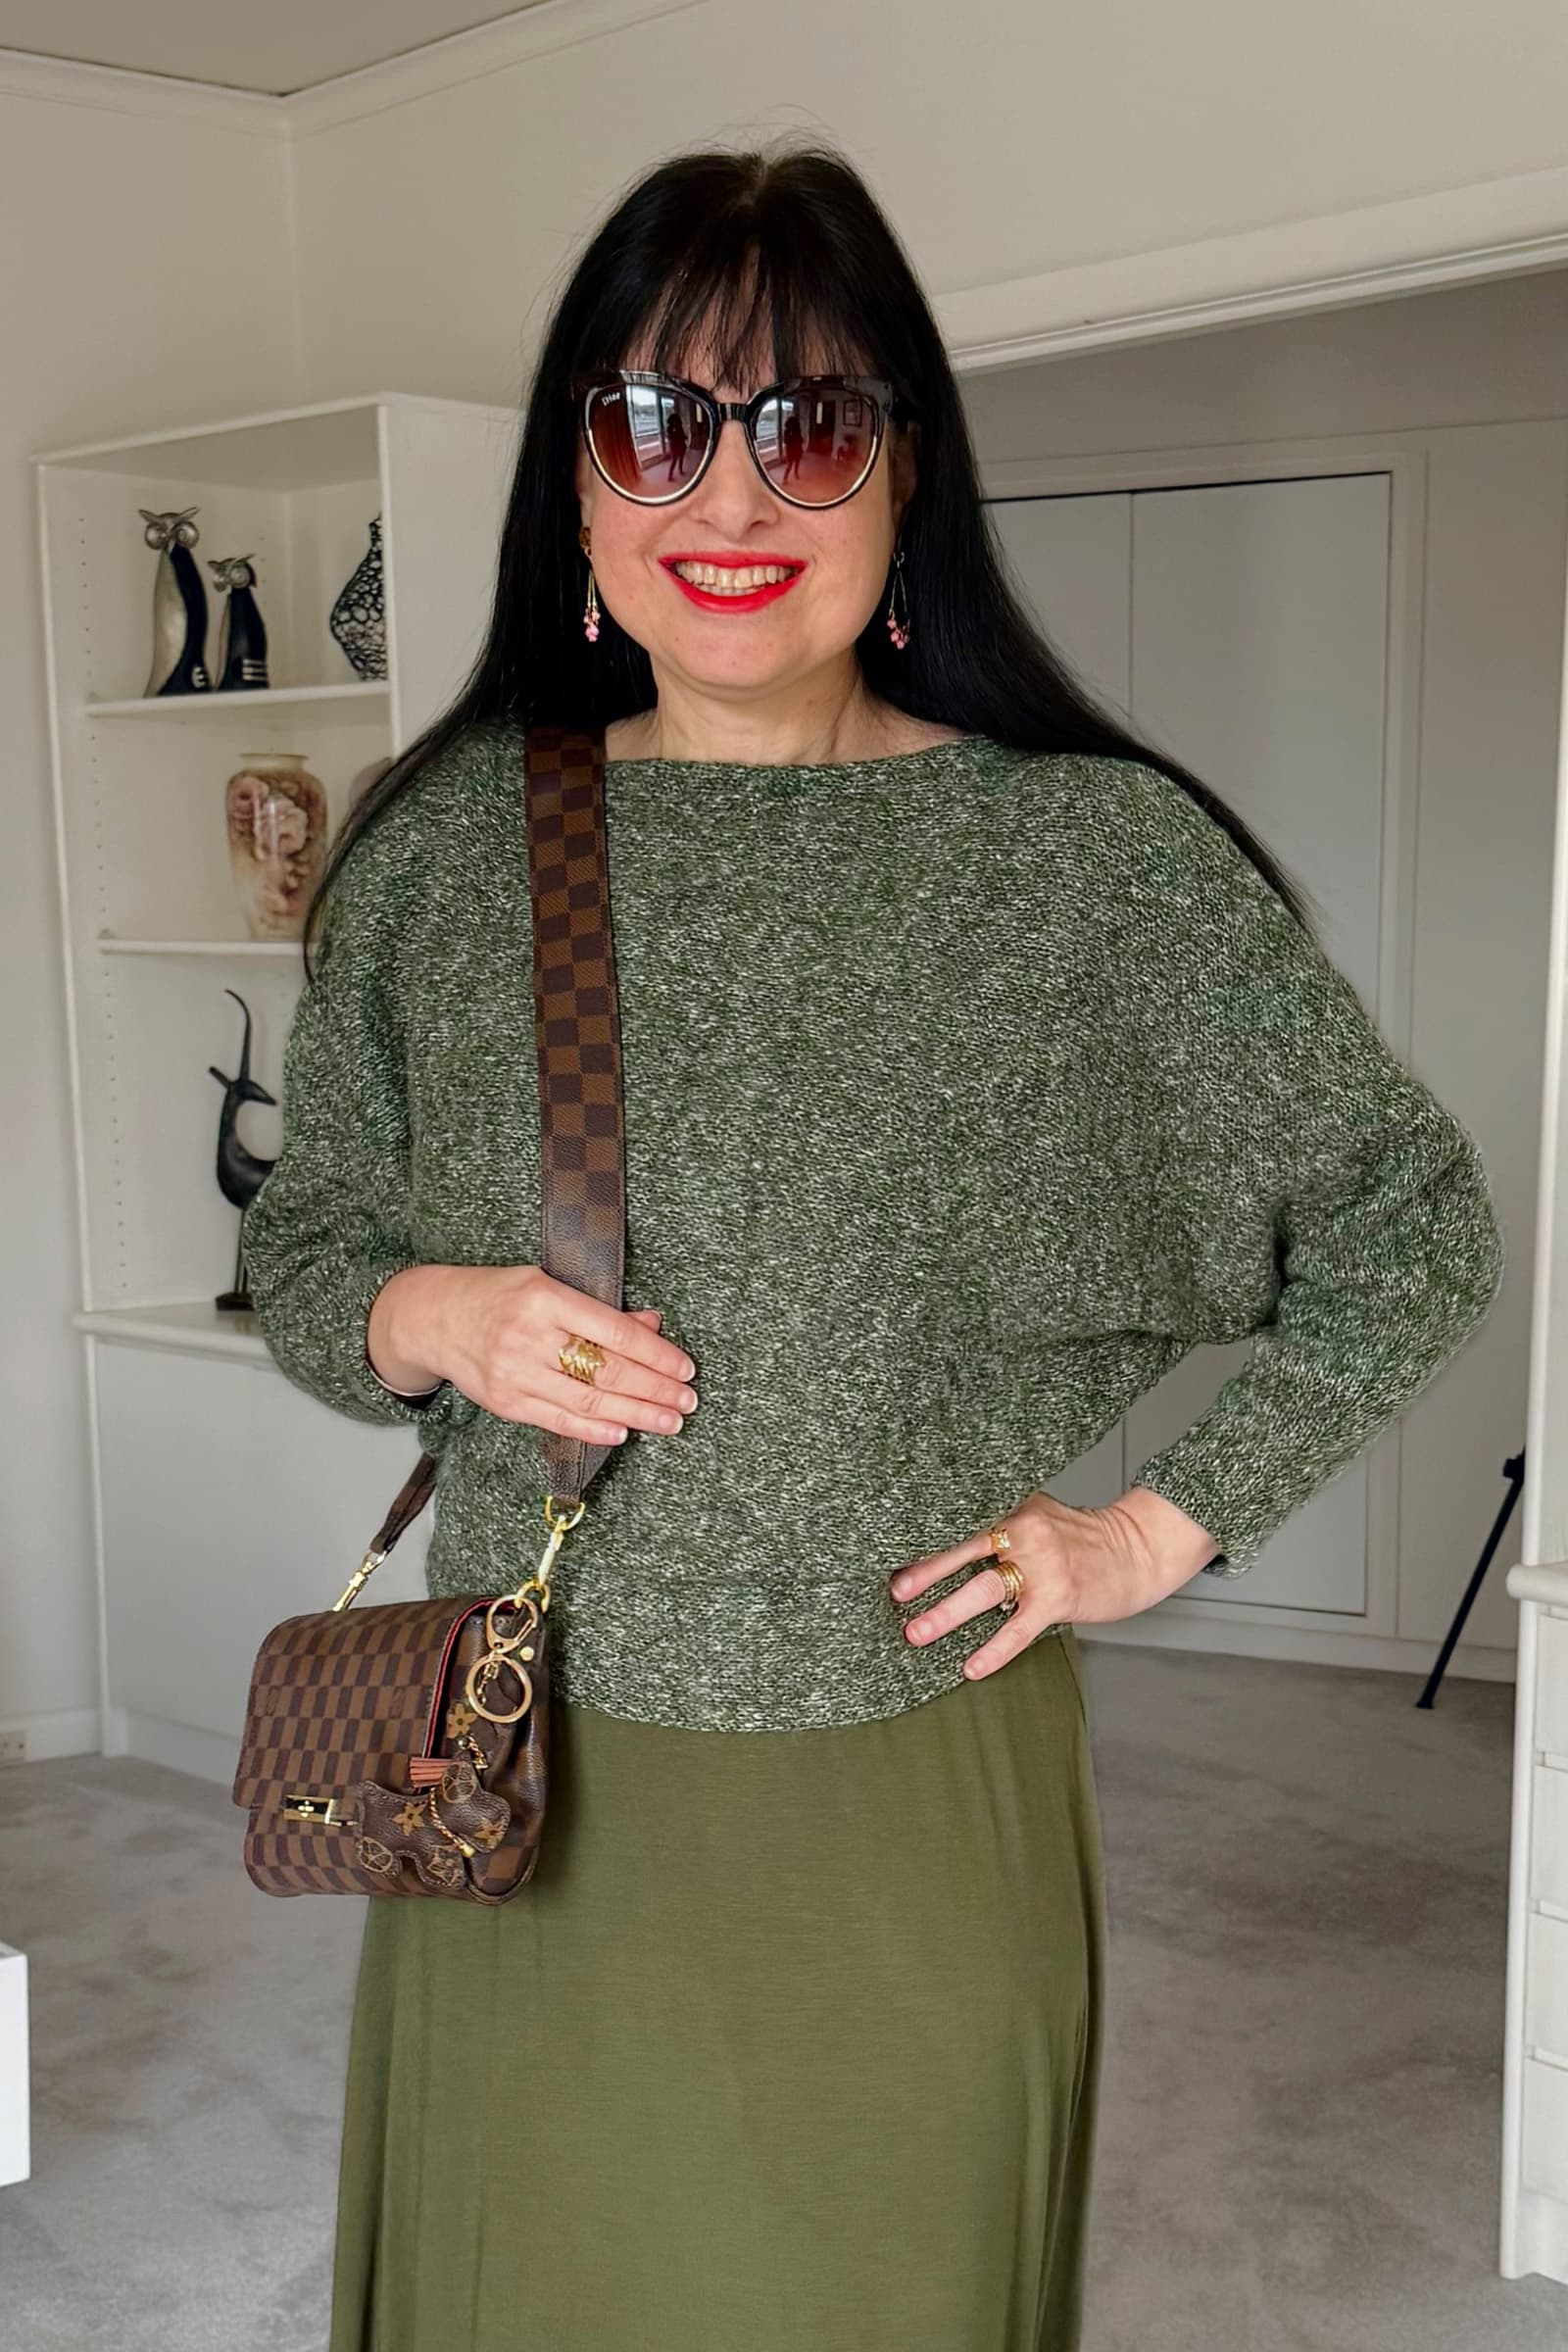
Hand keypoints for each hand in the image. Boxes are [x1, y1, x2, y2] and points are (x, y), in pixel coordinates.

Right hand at [369, 1263, 697, 1445]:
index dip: (655, 1353)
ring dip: (637, 1414)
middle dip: (655, 1389)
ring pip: (588, 1400)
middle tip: (687, 1400)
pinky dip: (596, 1429)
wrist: (435, 1318)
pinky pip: (559, 1421)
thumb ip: (599, 1309)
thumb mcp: (548, 1285)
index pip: (613, 1331)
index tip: (685, 1367)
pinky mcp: (506, 1403)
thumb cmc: (499, 1296)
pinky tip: (625, 1431)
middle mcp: (529, 1337)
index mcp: (544, 1297)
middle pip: (606, 1370)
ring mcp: (515, 1373)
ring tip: (670, 1421)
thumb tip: (653, 1325)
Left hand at [887, 1485, 1217, 1682]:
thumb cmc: (1080, 1539)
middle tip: (894, 1593)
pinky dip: (993, 1650)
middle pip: (964, 1550)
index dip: (925, 1538)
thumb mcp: (1038, 1516)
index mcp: (1014, 1507)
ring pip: (984, 1589)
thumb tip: (944, 1549)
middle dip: (925, 1573)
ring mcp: (1042, 1564)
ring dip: (947, 1613)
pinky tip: (971, 1668)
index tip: (890, 1550)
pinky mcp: (1059, 1597)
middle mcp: (1024, 1529)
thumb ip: (1000, 1524)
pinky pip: (1019, 1629)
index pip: (961, 1520)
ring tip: (915, 1633)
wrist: (1136, 1550)